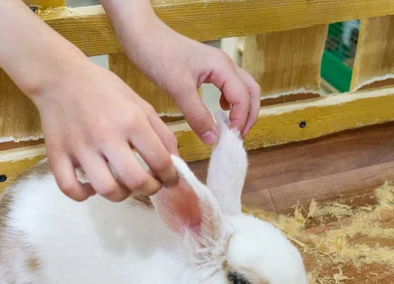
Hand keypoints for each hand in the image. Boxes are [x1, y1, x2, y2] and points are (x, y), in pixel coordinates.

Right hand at [31, 59, 177, 202]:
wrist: (59, 77)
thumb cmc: (104, 90)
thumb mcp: (140, 104)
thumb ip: (162, 133)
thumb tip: (176, 162)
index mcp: (131, 120)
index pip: (160, 161)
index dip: (171, 177)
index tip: (170, 180)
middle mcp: (106, 135)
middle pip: (136, 181)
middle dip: (150, 189)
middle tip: (150, 185)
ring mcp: (80, 147)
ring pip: (106, 189)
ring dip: (121, 195)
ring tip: (123, 186)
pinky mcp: (56, 154)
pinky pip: (70, 188)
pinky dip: (84, 194)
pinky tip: (92, 187)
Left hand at [105, 4, 260, 143]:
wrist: (142, 35)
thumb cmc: (158, 55)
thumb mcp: (178, 90)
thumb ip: (197, 116)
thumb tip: (214, 139)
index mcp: (222, 67)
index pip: (243, 98)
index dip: (240, 121)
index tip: (230, 139)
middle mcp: (225, 65)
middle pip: (251, 93)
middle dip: (248, 116)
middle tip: (236, 137)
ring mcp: (217, 66)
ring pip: (242, 90)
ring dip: (242, 110)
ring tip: (230, 128)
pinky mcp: (208, 69)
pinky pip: (229, 87)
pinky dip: (230, 102)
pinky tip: (218, 111)